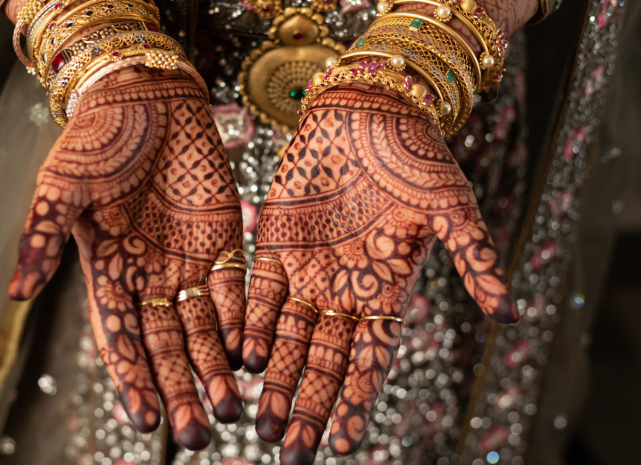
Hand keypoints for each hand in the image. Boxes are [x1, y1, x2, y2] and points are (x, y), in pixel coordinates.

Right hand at [8, 66, 246, 449]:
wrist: (146, 98)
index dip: (131, 378)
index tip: (145, 418)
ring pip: (204, 329)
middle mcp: (148, 277)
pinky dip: (243, 322)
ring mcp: (187, 262)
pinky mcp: (223, 242)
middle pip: (166, 346)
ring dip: (216, 369)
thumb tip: (17, 292)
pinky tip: (252, 355)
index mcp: (106, 271)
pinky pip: (234, 290)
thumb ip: (42, 237)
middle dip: (180, 389)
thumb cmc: (97, 138)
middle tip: (196, 435)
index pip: (119, 337)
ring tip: (229, 409)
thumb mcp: (62, 185)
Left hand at [243, 86, 518, 463]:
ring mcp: (306, 270)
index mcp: (386, 290)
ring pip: (287, 339)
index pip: (369, 360)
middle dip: (308, 407)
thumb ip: (472, 260)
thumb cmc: (415, 155)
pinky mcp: (273, 245)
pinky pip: (258, 295)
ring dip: (275, 380)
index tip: (342, 444)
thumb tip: (511, 316)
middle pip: (323, 362)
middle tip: (290, 452)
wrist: (369, 109)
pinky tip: (243, 361)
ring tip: (261, 424)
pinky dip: (251, 326)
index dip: (355, 401)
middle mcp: (343, 291)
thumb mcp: (451, 207)